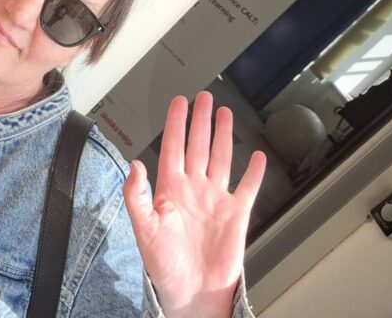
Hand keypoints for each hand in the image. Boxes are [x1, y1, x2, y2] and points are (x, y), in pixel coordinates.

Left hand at [123, 93, 265, 317]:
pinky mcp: (236, 214)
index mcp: (170, 190)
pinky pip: (247, 188)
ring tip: (224, 113)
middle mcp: (193, 190)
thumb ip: (137, 195)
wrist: (193, 293)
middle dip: (200, 121)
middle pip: (198, 146)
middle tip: (203, 98)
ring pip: (221, 159)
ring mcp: (215, 200)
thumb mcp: (144, 229)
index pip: (173, 147)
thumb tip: (134, 165)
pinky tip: (257, 156)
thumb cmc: (164, 266)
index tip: (178, 102)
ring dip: (223, 136)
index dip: (176, 124)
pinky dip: (254, 172)